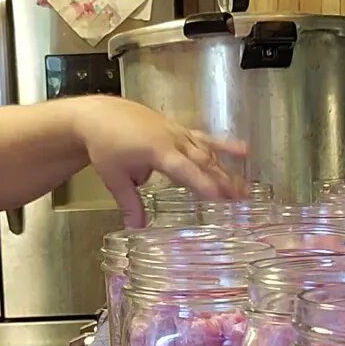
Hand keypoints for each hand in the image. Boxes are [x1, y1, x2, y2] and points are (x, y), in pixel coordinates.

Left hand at [69, 96, 246, 227]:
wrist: (99, 116)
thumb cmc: (105, 146)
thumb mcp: (115, 178)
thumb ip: (129, 203)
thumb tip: (137, 229)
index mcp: (157, 151)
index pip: (186, 170)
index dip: (204, 184)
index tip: (222, 199)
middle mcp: (173, 140)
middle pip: (203, 162)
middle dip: (224, 182)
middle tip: (242, 201)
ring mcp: (178, 132)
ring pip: (208, 152)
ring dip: (227, 170)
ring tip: (246, 188)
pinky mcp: (178, 128)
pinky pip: (204, 138)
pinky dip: (224, 145)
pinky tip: (244, 150)